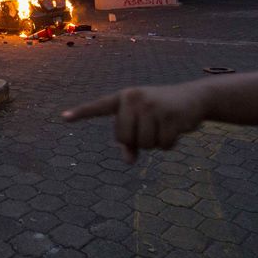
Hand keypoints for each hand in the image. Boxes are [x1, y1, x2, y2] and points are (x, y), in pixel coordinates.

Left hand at [62, 85, 205, 162]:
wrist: (194, 98)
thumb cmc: (162, 111)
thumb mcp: (144, 121)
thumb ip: (131, 140)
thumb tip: (128, 160)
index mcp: (124, 98)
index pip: (99, 106)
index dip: (82, 113)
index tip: (63, 117)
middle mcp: (135, 99)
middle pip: (125, 137)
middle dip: (138, 141)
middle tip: (153, 128)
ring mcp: (152, 106)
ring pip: (145, 143)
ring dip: (156, 143)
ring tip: (165, 126)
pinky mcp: (170, 115)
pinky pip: (163, 145)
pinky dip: (170, 144)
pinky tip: (176, 129)